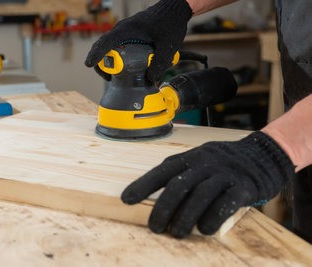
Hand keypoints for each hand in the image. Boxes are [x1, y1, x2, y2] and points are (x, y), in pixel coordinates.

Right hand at [85, 0, 191, 82]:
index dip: (96, 54)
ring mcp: (124, 32)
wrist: (173, 9)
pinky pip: (116, 46)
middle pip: (102, 46)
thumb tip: (151, 78)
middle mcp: (122, 30)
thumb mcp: (168, 45)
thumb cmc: (170, 22)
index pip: (105, 42)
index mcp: (127, 30)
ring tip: (113, 75)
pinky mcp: (128, 35)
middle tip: (107, 77)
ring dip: (107, 60)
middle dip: (99, 62)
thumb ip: (160, 62)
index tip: (89, 64)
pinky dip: (114, 56)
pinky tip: (123, 66)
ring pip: (108, 46)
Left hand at [121, 131, 294, 237]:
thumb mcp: (198, 160)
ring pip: (200, 196)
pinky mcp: (243, 187)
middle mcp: (204, 164)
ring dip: (185, 218)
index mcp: (189, 158)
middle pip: (179, 185)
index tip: (127, 200)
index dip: (142, 185)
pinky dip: (212, 218)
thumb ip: (178, 174)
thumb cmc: (221, 164)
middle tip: (155, 227)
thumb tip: (150, 194)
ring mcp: (224, 174)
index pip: (161, 171)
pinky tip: (204, 230)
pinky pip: (226, 204)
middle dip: (163, 208)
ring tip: (177, 233)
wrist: (262, 155)